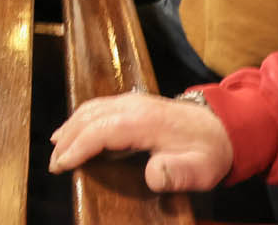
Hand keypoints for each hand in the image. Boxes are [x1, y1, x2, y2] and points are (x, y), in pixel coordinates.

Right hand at [49, 92, 232, 192]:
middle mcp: (132, 105)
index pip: (100, 131)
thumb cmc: (209, 151)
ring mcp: (131, 100)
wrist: (224, 126)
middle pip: (89, 117)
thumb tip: (152, 175)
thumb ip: (177, 174)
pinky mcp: (132, 102)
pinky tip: (74, 130)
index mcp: (144, 121)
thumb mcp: (200, 170)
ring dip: (70, 127)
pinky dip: (80, 118)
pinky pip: (98, 106)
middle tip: (54, 164)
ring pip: (90, 109)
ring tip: (56, 149)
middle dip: (66, 140)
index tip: (62, 165)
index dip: (77, 148)